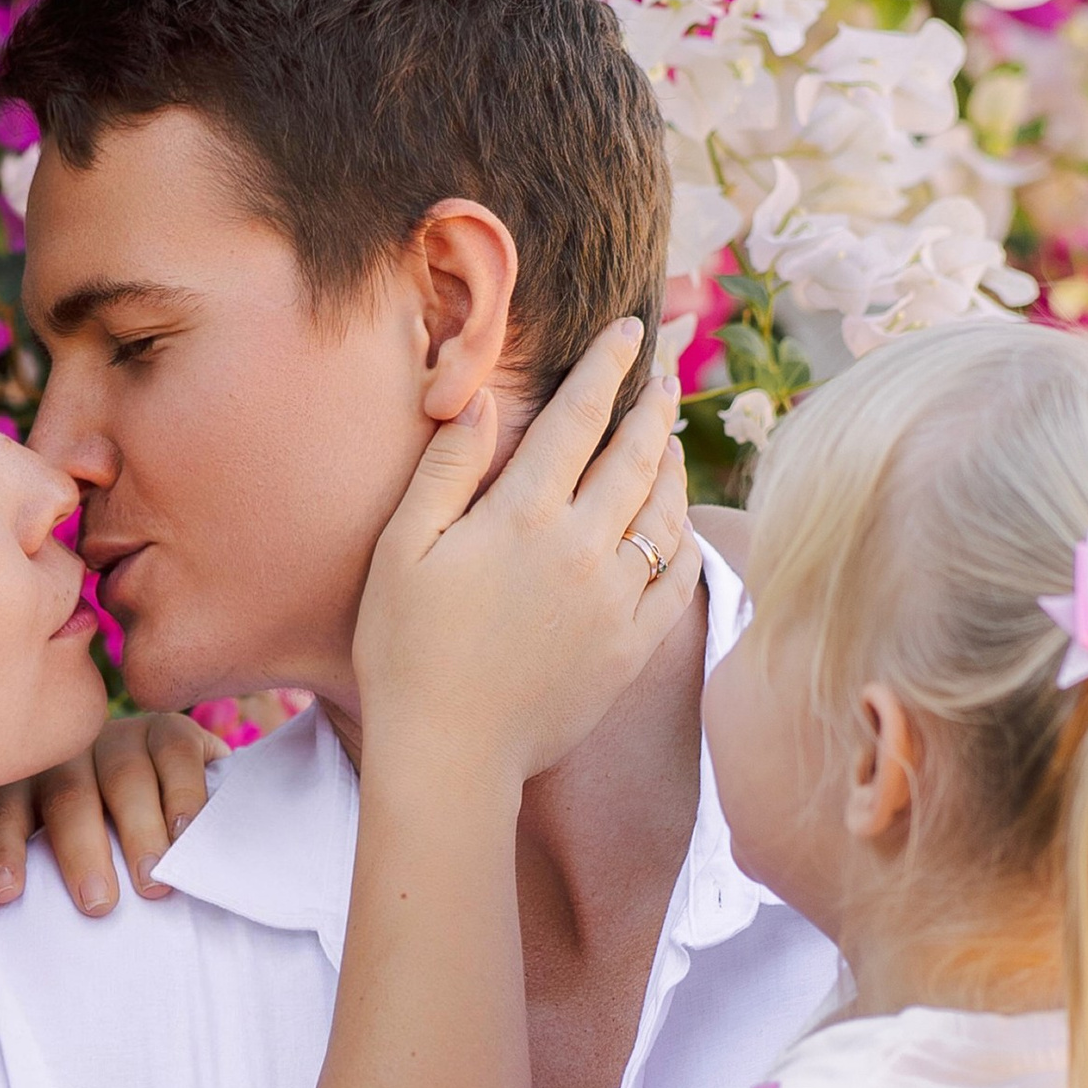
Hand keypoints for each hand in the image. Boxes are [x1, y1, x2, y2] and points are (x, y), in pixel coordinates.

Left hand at [0, 711, 225, 915]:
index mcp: (27, 790)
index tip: (4, 894)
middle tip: (98, 903)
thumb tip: (17, 934)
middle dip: (80, 851)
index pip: (2, 817)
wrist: (178, 801)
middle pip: (67, 798)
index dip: (1, 852)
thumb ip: (44, 888)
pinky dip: (183, 798)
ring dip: (138, 831)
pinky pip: (175, 757)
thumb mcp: (66, 867)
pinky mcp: (171, 732)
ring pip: (124, 777)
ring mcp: (121, 740)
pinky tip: (186, 834)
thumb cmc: (110, 855)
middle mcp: (69, 758)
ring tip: (152, 879)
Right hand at [353, 325, 693, 795]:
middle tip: (663, 378)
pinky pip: (677, 579)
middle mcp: (582, 549)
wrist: (449, 755)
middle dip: (653, 407)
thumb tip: (485, 400)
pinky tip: (677, 524)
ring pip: (665, 513)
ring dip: (672, 467)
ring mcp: (615, 600)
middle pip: (636, 456)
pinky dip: (684, 539)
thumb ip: (447, 469)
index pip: (579, 418)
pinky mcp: (630, 647)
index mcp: (523, 516)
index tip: (628, 332)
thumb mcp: (403, 551)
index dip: (606, 367)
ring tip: (669, 441)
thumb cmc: (407, 651)